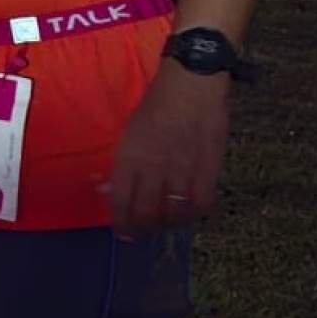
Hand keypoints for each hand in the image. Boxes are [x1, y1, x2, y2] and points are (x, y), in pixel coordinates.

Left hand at [103, 60, 229, 235]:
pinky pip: (201, 203)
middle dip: (142, 229)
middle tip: (142, 233)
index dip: (121, 222)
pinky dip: (194, 213)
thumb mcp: (128, 133)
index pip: (122, 201)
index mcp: (130, 157)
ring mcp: (183, 169)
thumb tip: (107, 191)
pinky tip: (189, 211)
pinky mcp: (209, 168)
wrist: (192, 84)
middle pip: (147, 213)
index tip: (121, 231)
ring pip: (174, 213)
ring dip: (167, 224)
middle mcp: (154, 168)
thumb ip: (121, 164)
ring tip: (164, 224)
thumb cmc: (155, 105)